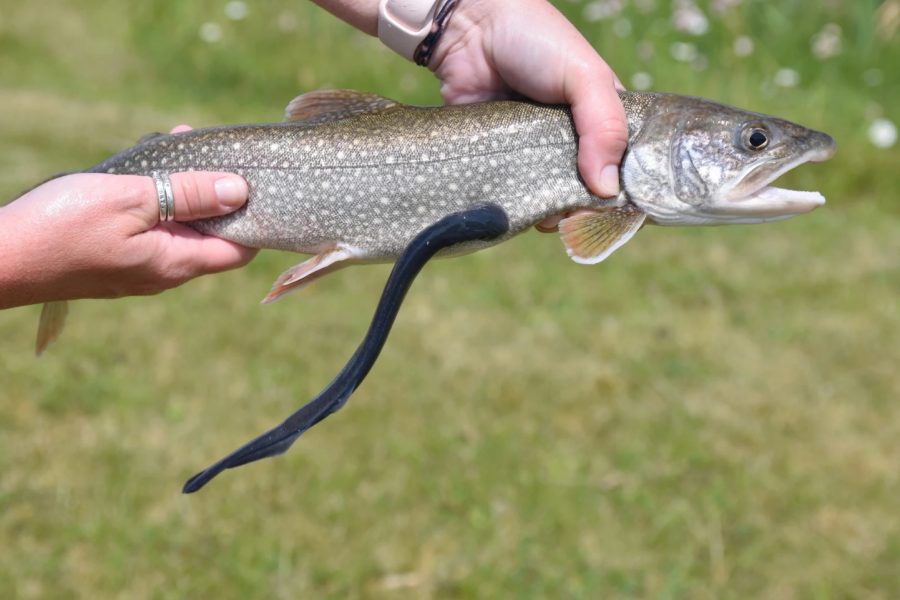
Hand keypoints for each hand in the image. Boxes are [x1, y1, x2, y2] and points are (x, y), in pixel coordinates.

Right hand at [0, 129, 256, 307]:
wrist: (1, 259)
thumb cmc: (62, 227)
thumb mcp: (133, 199)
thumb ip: (189, 194)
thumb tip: (239, 190)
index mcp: (176, 263)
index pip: (240, 250)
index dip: (255, 219)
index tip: (257, 184)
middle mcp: (164, 272)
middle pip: (211, 235)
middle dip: (217, 194)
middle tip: (212, 153)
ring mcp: (140, 268)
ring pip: (180, 227)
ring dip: (184, 190)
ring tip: (178, 147)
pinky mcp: (117, 259)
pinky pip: (152, 228)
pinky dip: (159, 199)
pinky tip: (147, 170)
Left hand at [429, 0, 628, 228]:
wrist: (469, 33)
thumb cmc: (535, 41)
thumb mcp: (584, 76)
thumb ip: (604, 127)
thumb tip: (607, 189)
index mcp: (603, 119)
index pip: (626, 166)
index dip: (625, 191)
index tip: (618, 212)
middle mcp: (573, 141)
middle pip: (587, 190)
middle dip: (584, 209)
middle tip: (574, 219)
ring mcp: (536, 154)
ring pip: (550, 198)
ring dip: (550, 213)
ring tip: (547, 218)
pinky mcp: (503, 161)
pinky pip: (514, 193)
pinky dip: (518, 206)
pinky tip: (521, 214)